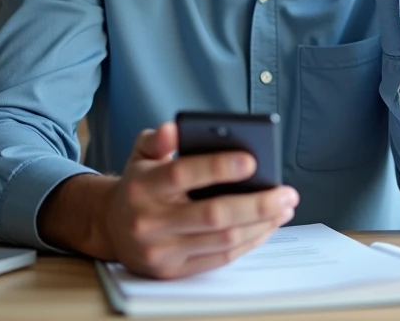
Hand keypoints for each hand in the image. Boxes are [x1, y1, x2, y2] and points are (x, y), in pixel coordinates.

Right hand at [100, 122, 297, 278]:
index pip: (181, 174)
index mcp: (141, 186)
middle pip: (212, 214)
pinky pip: (221, 258)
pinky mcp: (174, 272)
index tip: (252, 160)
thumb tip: (174, 128)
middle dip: (257, 203)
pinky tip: (267, 225)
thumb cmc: (139, 185)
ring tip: (284, 207)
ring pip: (223, 240)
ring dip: (261, 224)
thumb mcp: (140, 155)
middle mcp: (148, 222)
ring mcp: (161, 251)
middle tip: (287, 192)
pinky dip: (250, 241)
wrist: (112, 228)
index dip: (217, 167)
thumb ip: (158, 139)